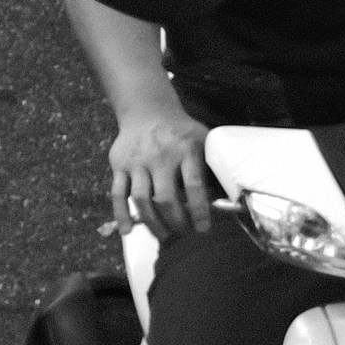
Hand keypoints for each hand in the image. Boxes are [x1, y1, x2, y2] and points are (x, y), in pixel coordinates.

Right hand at [109, 95, 215, 242]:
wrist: (147, 109)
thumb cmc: (180, 131)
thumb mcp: (202, 139)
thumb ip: (211, 164)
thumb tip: (226, 196)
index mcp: (185, 150)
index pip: (193, 185)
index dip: (199, 210)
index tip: (203, 228)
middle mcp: (159, 156)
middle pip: (165, 198)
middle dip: (176, 222)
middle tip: (183, 234)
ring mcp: (137, 162)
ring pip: (141, 199)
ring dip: (152, 223)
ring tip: (163, 236)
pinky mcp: (119, 166)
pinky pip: (117, 194)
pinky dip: (121, 214)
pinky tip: (128, 231)